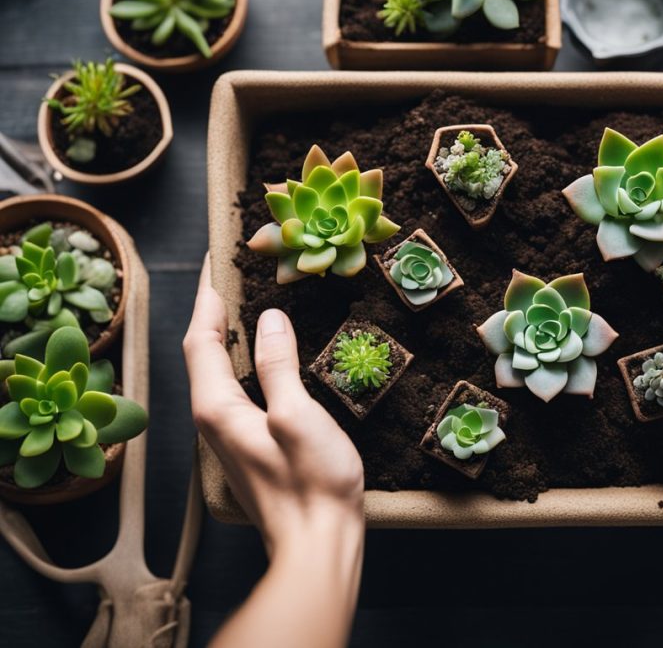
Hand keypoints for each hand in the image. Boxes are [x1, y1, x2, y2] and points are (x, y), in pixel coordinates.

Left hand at [183, 256, 363, 555]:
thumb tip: (269, 319)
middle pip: (204, 354)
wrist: (317, 543)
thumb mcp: (297, 414)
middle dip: (212, 313)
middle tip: (231, 276)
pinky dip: (246, 361)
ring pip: (220, 373)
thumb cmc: (311, 484)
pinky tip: (267, 357)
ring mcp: (231, 435)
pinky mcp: (252, 445)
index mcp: (217, 408)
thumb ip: (278, 365)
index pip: (201, 340)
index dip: (206, 299)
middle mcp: (215, 420)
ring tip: (245, 306)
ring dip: (229, 337)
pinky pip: (239, 389)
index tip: (215, 263)